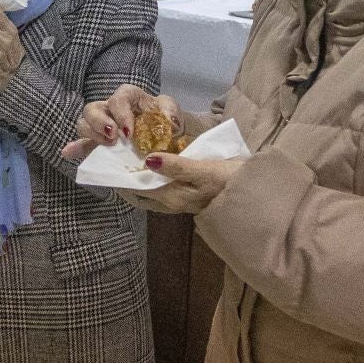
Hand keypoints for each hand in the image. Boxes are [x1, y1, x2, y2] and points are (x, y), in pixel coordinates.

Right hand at [64, 85, 181, 159]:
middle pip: (93, 108)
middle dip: (99, 122)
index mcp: (128, 97)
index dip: (121, 113)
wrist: (166, 134)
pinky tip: (68, 154)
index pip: (119, 97)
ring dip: (91, 134)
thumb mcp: (171, 111)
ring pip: (84, 123)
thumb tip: (168, 121)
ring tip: (107, 146)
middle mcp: (110, 108)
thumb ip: (170, 112)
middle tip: (113, 137)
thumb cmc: (165, 119)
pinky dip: (75, 148)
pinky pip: (82, 143)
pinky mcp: (98, 141)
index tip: (128, 132)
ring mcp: (101, 125)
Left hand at [116, 154, 242, 214]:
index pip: (137, 189)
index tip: (109, 161)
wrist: (254, 194)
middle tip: (114, 159)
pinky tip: (151, 166)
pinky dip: (151, 179)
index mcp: (172, 197)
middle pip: (139, 193)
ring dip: (138, 180)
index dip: (121, 177)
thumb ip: (176, 166)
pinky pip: (160, 189)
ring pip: (149, 192)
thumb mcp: (204, 170)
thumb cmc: (230, 180)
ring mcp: (179, 202)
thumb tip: (148, 160)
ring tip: (128, 160)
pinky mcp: (187, 197)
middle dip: (125, 180)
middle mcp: (171, 203)